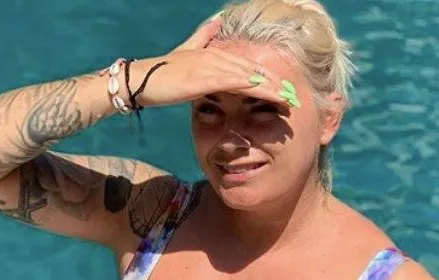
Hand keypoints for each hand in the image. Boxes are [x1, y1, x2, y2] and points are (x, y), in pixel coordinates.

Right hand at [128, 17, 284, 108]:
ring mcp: (212, 65)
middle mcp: (217, 56)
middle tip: (296, 96)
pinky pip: (235, 81)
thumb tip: (216, 22)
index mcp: (216, 54)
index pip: (249, 66)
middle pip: (255, 69)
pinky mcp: (206, 77)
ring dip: (271, 88)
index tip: (286, 89)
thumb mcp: (185, 52)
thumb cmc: (162, 72)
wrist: (142, 79)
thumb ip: (202, 38)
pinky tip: (266, 91)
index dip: (270, 77)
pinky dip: (253, 86)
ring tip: (289, 98)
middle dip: (277, 84)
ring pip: (250, 75)